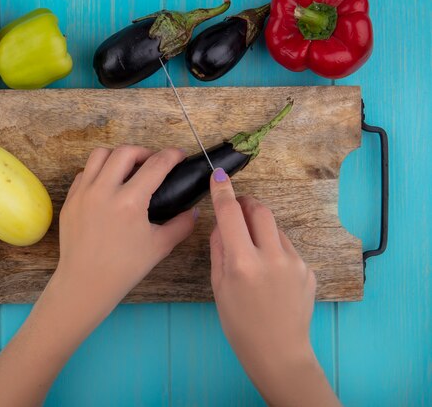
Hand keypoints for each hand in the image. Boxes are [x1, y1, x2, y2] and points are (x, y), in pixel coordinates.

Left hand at [55, 145, 195, 317]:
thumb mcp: (159, 246)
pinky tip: (108, 185)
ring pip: (100, 155)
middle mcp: (103, 191)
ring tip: (129, 169)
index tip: (179, 155)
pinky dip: (98, 171)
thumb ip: (181, 225)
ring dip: (118, 156)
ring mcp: (83, 193)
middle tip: (154, 162)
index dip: (172, 155)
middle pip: (126, 151)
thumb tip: (193, 211)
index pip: (156, 165)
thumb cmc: (124, 268)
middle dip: (144, 152)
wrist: (85, 283)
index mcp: (129, 201)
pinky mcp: (70, 200)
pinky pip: (84, 173)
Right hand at [209, 168, 339, 406]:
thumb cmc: (239, 323)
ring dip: (261, 229)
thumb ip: (219, 250)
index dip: (223, 192)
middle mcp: (271, 257)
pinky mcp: (308, 270)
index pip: (230, 214)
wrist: (279, 352)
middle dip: (247, 204)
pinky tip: (271, 274)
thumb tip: (221, 223)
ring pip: (276, 229)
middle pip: (260, 211)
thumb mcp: (219, 286)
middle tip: (238, 209)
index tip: (219, 175)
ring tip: (254, 252)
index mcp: (242, 263)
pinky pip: (288, 248)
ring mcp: (294, 263)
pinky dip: (275, 249)